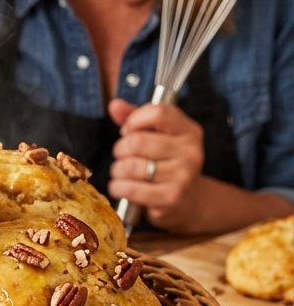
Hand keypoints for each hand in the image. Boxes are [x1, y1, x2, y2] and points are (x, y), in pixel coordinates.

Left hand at [107, 98, 204, 230]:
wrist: (188, 201)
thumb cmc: (166, 162)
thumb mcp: (156, 135)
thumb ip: (134, 117)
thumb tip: (114, 105)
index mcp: (189, 130)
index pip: (158, 112)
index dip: (134, 120)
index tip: (128, 130)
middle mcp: (190, 151)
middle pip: (137, 141)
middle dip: (120, 149)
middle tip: (123, 155)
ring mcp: (183, 176)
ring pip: (130, 166)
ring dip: (117, 170)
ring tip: (122, 172)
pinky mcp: (171, 198)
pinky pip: (131, 189)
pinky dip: (118, 187)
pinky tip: (120, 187)